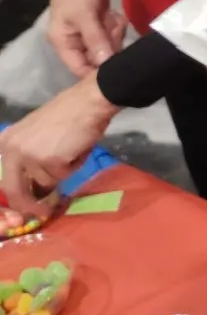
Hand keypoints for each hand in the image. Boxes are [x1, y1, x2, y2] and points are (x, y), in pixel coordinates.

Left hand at [0, 74, 118, 222]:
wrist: (89, 101)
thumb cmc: (69, 114)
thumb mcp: (39, 135)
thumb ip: (31, 157)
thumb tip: (36, 187)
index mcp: (7, 142)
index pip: (5, 178)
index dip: (17, 198)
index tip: (25, 210)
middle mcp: (12, 149)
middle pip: (16, 189)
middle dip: (29, 205)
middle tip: (43, 213)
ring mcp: (30, 156)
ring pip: (48, 181)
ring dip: (63, 170)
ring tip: (73, 149)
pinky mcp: (49, 161)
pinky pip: (64, 175)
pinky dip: (75, 165)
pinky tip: (78, 148)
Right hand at [47, 0, 125, 77]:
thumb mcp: (85, 16)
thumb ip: (96, 41)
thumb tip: (105, 66)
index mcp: (63, 43)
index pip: (79, 69)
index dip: (97, 73)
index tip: (118, 69)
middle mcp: (75, 41)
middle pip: (98, 58)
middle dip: (110, 46)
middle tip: (113, 29)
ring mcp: (89, 33)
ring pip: (109, 46)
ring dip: (115, 33)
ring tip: (112, 19)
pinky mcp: (100, 24)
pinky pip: (113, 33)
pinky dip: (117, 25)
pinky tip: (115, 15)